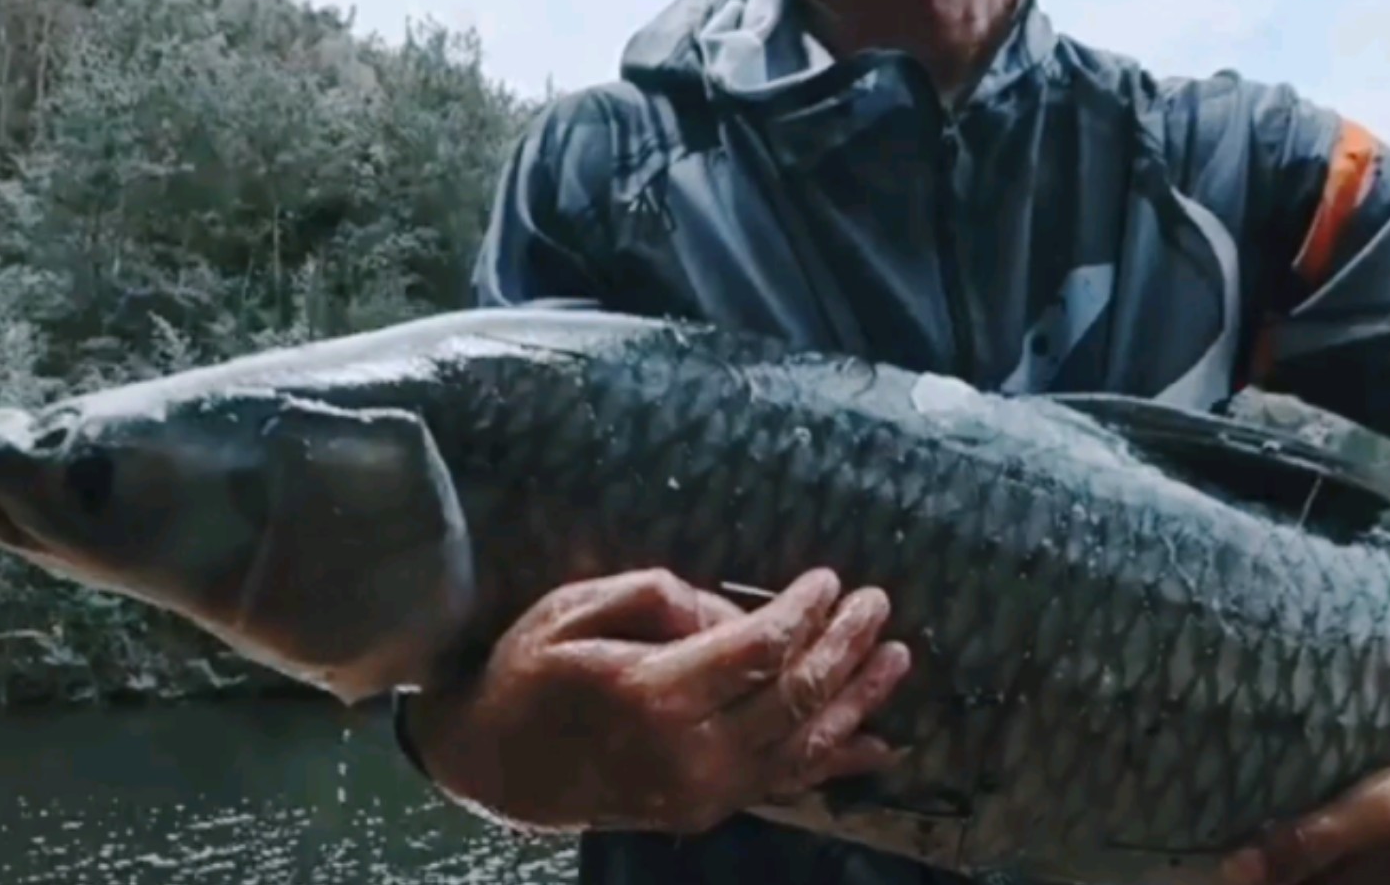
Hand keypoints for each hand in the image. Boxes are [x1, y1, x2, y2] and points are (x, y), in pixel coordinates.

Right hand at [403, 567, 910, 834]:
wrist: (492, 763)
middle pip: (791, 697)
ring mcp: (700, 792)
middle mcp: (687, 753)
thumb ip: (659, 599)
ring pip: (801, 744)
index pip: (757, 650)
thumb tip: (732, 612)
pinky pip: (784, 784)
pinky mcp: (704, 809)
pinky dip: (834, 763)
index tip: (828, 579)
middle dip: (843, 647)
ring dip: (856, 700)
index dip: (802, 613)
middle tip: (878, 604)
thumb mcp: (575, 608)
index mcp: (653, 694)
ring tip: (897, 658)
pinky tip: (877, 744)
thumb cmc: (528, 670)